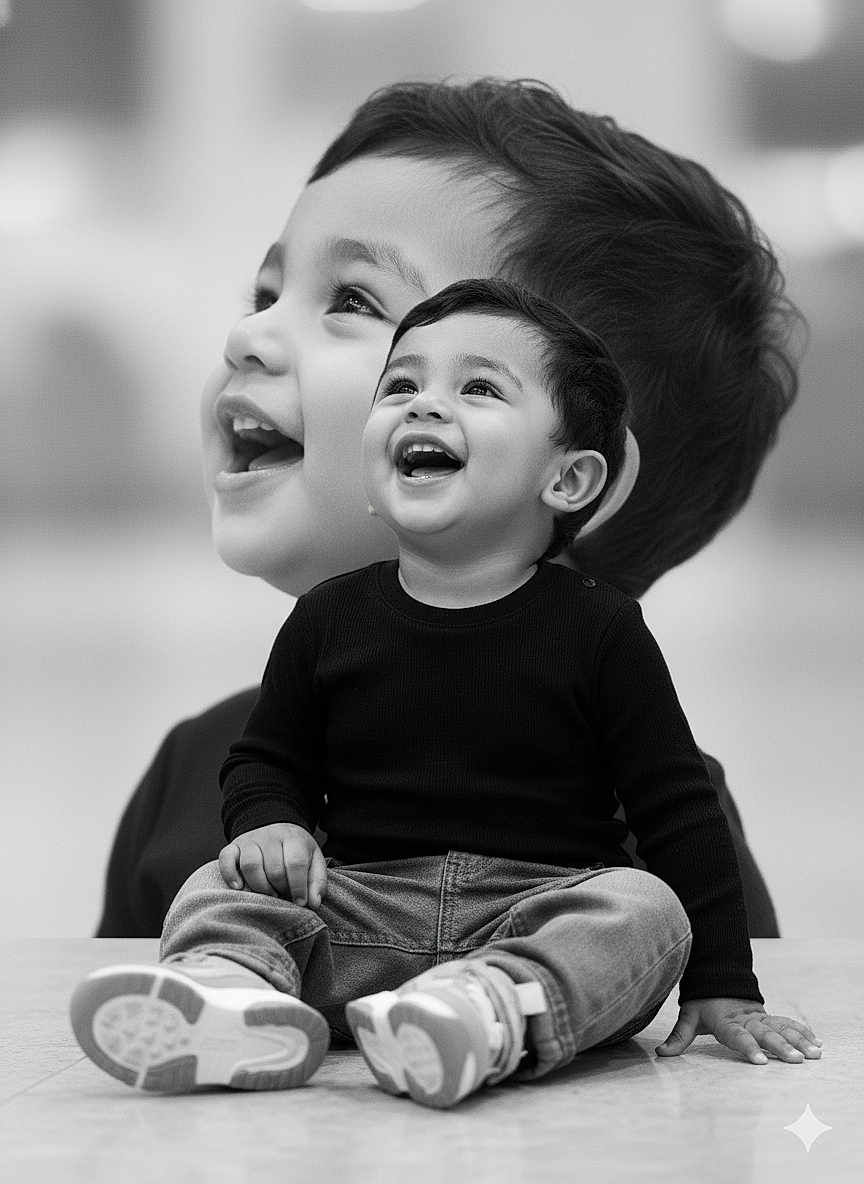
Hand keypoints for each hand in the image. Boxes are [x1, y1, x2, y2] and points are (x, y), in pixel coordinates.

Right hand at [218, 823, 326, 907]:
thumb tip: (313, 903)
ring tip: (269, 894)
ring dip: (260, 886)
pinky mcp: (233, 847)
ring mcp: (250, 841)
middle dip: (280, 889)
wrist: (276, 828)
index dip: (298, 887)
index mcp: (293, 838)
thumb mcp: (314, 861)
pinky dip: (230, 874)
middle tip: (284, 896)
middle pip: (273, 868)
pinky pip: (226, 859)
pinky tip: (239, 887)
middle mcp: (270, 837)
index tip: (300, 902)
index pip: (295, 863)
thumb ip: (317, 882)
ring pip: (250, 865)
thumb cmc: (296, 852)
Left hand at [656, 997, 822, 1064]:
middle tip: (796, 1061)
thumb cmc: (702, 1004)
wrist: (717, 980)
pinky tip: (817, 1043)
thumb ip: (678, 1037)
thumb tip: (661, 1054)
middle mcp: (746, 1019)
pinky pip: (788, 1024)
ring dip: (799, 1041)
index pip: (737, 1035)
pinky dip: (803, 1032)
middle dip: (781, 1047)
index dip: (747, 1047)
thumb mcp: (688, 1017)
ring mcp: (760, 1017)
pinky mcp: (769, 1017)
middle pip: (765, 1033)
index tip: (760, 1061)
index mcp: (726, 1021)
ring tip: (814, 1055)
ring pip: (782, 1028)